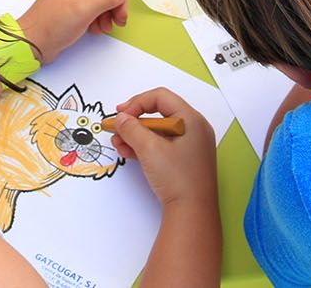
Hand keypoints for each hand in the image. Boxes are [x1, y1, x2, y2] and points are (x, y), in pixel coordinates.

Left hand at [17, 0, 127, 65]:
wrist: (31, 43)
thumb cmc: (53, 25)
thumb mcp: (83, 10)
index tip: (121, 15)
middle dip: (113, 7)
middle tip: (117, 23)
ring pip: (98, 1)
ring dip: (105, 15)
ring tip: (104, 29)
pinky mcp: (69, 10)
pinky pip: (90, 10)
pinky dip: (96, 20)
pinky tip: (94, 30)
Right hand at [109, 87, 217, 208]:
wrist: (192, 214)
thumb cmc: (177, 178)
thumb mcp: (149, 149)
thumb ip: (132, 129)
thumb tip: (121, 118)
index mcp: (192, 120)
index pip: (161, 97)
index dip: (137, 103)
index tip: (120, 115)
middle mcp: (194, 129)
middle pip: (159, 114)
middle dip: (134, 122)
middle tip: (116, 128)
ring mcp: (191, 146)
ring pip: (158, 132)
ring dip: (136, 135)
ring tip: (118, 144)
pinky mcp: (185, 161)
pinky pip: (162, 145)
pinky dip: (145, 147)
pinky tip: (128, 152)